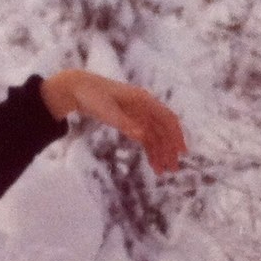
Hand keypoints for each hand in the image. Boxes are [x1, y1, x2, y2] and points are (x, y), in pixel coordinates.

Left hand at [40, 69, 186, 174]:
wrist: (78, 88)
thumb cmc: (92, 96)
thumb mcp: (107, 110)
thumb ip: (125, 123)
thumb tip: (142, 136)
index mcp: (143, 100)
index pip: (167, 118)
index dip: (176, 135)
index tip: (182, 151)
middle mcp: (144, 107)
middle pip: (163, 130)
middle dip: (169, 149)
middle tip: (173, 169)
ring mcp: (138, 114)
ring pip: (155, 136)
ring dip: (160, 153)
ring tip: (162, 172)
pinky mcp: (130, 120)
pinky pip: (145, 137)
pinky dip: (150, 150)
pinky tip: (152, 163)